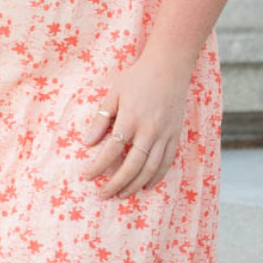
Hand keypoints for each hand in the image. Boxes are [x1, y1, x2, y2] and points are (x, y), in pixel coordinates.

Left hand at [79, 54, 193, 198]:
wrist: (169, 67)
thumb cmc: (137, 78)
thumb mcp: (114, 94)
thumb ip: (101, 119)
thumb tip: (87, 143)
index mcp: (131, 118)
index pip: (112, 149)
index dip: (98, 166)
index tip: (87, 177)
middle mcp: (149, 129)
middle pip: (132, 165)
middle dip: (116, 184)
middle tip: (103, 195)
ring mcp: (165, 134)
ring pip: (150, 168)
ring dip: (135, 185)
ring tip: (121, 195)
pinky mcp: (176, 135)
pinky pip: (167, 162)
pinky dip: (156, 177)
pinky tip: (145, 186)